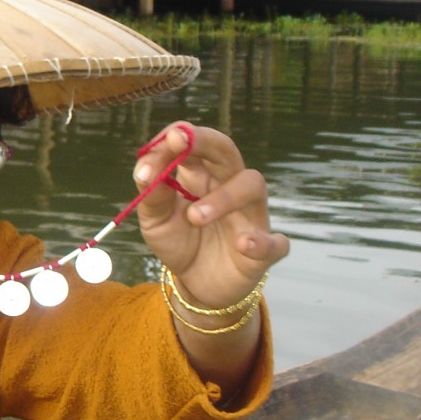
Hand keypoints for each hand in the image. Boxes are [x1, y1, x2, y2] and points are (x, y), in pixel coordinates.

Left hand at [131, 123, 288, 309]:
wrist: (195, 283)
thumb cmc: (178, 241)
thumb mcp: (155, 220)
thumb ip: (151, 195)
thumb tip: (144, 171)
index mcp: (199, 175)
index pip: (194, 142)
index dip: (179, 136)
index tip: (165, 140)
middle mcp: (228, 186)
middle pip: (226, 151)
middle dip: (204, 141)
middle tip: (180, 143)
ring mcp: (250, 215)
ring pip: (252, 186)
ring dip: (224, 196)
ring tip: (195, 216)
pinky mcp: (264, 249)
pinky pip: (276, 241)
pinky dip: (263, 242)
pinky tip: (243, 244)